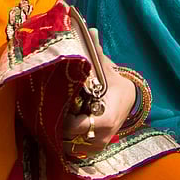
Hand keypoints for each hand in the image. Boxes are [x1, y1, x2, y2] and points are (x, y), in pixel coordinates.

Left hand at [61, 30, 135, 159]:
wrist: (130, 100)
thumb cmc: (114, 84)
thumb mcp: (105, 69)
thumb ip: (95, 53)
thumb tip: (90, 30)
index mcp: (105, 119)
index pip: (74, 127)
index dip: (61, 119)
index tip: (55, 106)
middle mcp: (101, 136)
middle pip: (68, 139)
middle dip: (57, 126)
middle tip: (49, 111)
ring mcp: (98, 145)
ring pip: (68, 146)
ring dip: (59, 134)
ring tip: (53, 118)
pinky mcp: (94, 149)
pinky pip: (73, 149)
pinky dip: (65, 140)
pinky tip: (61, 126)